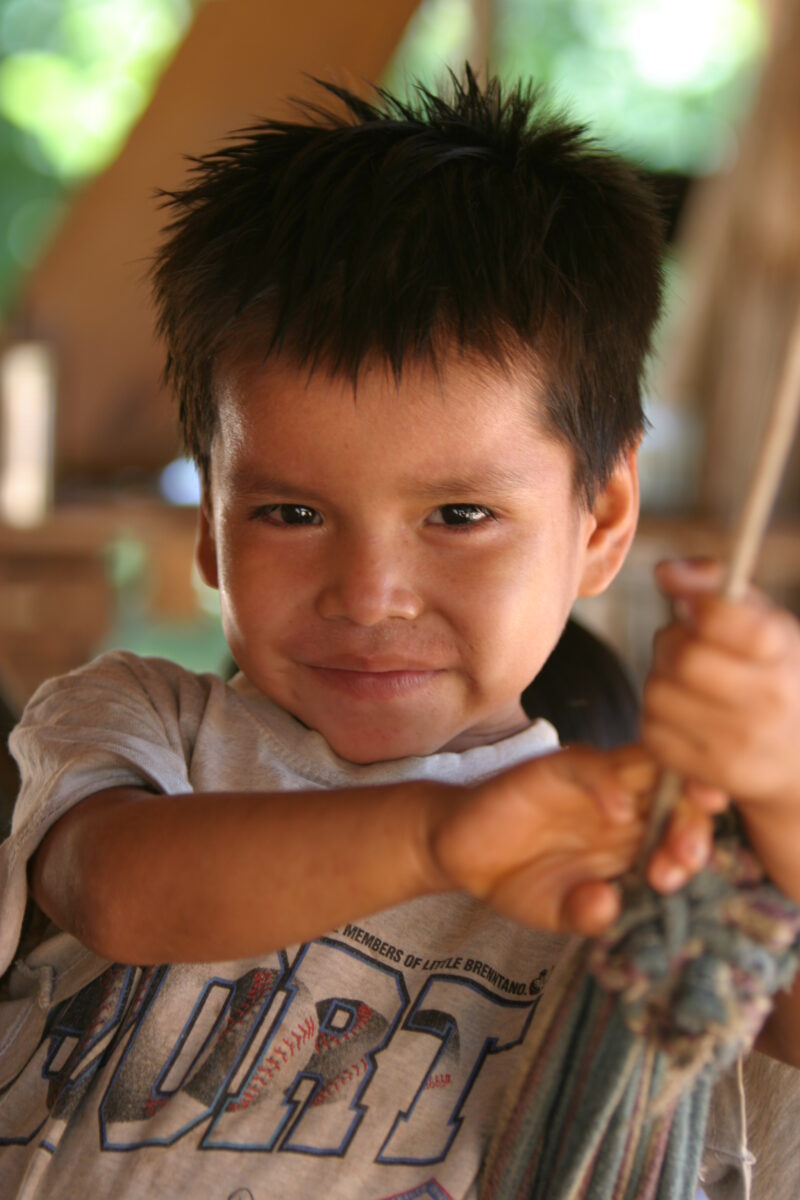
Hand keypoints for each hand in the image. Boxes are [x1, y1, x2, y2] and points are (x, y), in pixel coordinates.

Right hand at [431, 743, 714, 936]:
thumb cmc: (516, 878)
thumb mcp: (555, 911)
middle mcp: (621, 802)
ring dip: (668, 796)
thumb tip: (608, 909)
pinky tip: (617, 811)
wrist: (459, 853)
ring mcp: (592, 781)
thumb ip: (585, 914)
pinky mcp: (556, 768)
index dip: (692, 849)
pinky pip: (591, 764)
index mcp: (632, 835)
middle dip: (694, 823)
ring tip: (672, 837)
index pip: (682, 829)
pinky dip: (609, 782)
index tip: (676, 881)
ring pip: (647, 769)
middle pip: (678, 793)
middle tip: (685, 858)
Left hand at [643, 558, 799, 809]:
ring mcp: (741, 741)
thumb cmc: (775, 673)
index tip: (688, 605)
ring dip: (662, 681)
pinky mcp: (713, 771)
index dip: (694, 602)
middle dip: (671, 644)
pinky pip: (652, 731)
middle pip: (682, 657)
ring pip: (659, 693)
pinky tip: (685, 715)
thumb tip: (666, 571)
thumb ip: (716, 585)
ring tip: (688, 683)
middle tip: (685, 646)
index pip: (721, 616)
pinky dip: (659, 718)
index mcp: (783, 650)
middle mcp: (768, 698)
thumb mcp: (765, 622)